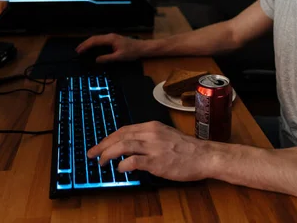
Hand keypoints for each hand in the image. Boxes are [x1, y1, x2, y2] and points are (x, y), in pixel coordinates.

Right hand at [75, 33, 143, 62]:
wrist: (142, 48)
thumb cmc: (132, 52)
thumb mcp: (119, 57)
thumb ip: (107, 58)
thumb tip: (96, 60)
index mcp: (110, 39)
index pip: (94, 41)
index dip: (86, 46)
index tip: (79, 51)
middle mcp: (110, 36)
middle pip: (94, 38)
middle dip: (85, 44)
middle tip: (77, 50)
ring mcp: (111, 37)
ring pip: (97, 38)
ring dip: (89, 43)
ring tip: (82, 49)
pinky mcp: (113, 39)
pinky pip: (101, 40)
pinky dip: (94, 43)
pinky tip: (92, 47)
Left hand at [87, 121, 213, 181]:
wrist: (204, 156)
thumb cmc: (187, 148)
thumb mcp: (166, 135)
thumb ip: (149, 138)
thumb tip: (131, 147)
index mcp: (152, 126)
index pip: (124, 129)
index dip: (109, 137)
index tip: (101, 144)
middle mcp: (151, 134)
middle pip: (120, 136)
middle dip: (103, 145)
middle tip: (93, 154)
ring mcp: (154, 147)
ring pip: (124, 146)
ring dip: (108, 154)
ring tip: (101, 162)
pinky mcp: (157, 162)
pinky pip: (134, 161)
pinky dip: (123, 164)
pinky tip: (119, 169)